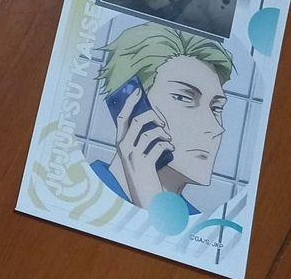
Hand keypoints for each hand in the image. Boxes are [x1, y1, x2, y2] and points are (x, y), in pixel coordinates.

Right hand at [113, 87, 170, 207]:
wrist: (145, 199)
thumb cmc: (143, 174)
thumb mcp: (136, 154)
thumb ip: (138, 138)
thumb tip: (151, 117)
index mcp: (120, 142)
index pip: (122, 117)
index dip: (129, 103)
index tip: (137, 91)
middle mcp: (124, 147)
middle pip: (137, 121)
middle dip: (152, 116)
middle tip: (162, 121)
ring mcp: (133, 155)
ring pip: (150, 133)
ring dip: (163, 133)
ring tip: (168, 138)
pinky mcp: (144, 164)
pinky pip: (158, 146)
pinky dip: (166, 145)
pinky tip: (170, 148)